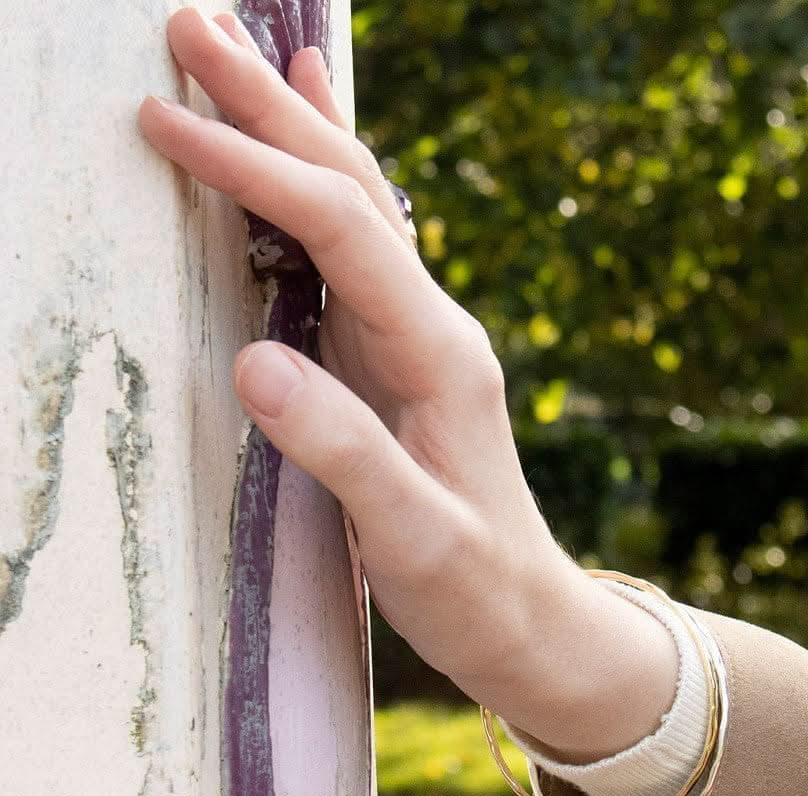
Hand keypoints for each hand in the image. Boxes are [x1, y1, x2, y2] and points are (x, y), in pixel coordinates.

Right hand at [137, 7, 678, 760]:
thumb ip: (343, 453)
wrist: (530, 615)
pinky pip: (358, 259)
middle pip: (353, 191)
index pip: (342, 231)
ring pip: (354, 211)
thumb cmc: (478, 586)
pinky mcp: (399, 365)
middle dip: (273, 108)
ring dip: (294, 131)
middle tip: (194, 23)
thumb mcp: (415, 537)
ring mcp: (418, 342)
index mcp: (439, 355)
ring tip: (243, 55)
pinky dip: (326, 191)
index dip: (257, 171)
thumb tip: (253, 360)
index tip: (168, 121)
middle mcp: (433, 329)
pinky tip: (318, 150)